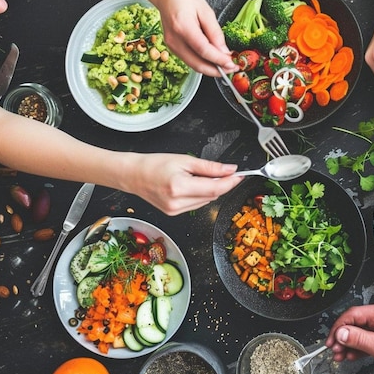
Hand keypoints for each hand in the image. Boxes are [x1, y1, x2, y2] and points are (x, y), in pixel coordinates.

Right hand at [125, 154, 242, 214]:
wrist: (133, 175)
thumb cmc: (154, 164)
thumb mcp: (185, 160)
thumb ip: (210, 167)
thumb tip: (230, 170)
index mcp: (179, 187)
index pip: (214, 189)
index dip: (230, 182)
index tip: (240, 175)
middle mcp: (177, 202)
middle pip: (212, 196)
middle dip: (221, 184)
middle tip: (222, 172)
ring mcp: (175, 211)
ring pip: (206, 201)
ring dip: (210, 190)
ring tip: (196, 177)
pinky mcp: (174, 214)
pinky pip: (197, 204)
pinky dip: (200, 195)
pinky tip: (191, 186)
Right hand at [136, 0, 237, 76]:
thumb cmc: (184, 0)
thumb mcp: (206, 11)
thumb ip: (215, 32)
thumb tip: (224, 51)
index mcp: (183, 27)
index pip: (203, 50)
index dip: (219, 60)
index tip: (232, 64)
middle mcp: (175, 40)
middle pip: (198, 64)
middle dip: (217, 70)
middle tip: (231, 69)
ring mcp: (172, 46)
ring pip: (194, 66)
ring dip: (211, 69)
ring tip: (225, 65)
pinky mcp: (173, 49)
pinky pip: (190, 61)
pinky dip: (203, 63)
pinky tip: (213, 61)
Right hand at [326, 303, 373, 373]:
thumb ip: (359, 339)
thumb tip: (340, 332)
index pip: (351, 314)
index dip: (338, 328)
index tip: (330, 341)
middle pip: (356, 322)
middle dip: (343, 337)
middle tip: (335, 351)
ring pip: (363, 330)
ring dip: (351, 343)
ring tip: (343, 356)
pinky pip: (371, 335)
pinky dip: (362, 345)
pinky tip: (355, 355)